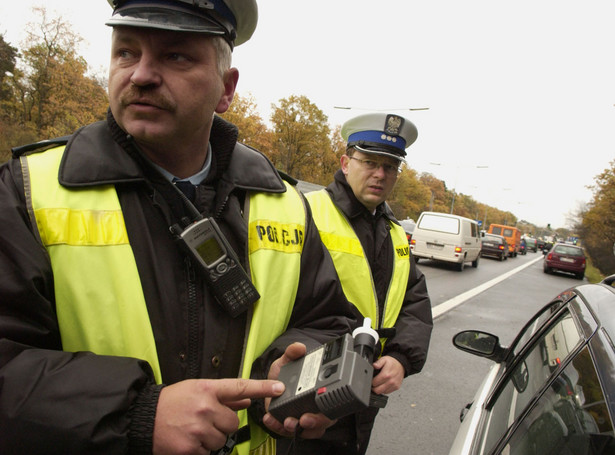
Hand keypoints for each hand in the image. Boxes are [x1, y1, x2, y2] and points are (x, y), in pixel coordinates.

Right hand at [153, 378, 283, 454]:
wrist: (142, 417)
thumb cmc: (171, 402)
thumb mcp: (197, 390)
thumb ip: (224, 396)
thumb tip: (247, 398)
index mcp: (207, 389)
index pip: (240, 386)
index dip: (262, 387)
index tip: (279, 387)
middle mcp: (205, 407)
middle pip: (233, 422)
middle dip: (223, 424)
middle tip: (205, 420)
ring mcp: (198, 429)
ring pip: (222, 439)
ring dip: (212, 438)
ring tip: (194, 430)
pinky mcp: (191, 449)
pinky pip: (209, 452)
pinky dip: (201, 449)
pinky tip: (189, 440)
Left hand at [262, 342, 335, 438]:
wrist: (272, 380)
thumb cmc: (285, 371)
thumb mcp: (287, 360)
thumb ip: (292, 353)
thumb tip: (299, 347)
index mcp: (320, 391)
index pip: (331, 404)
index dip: (326, 409)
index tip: (317, 408)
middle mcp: (316, 406)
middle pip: (324, 421)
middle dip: (314, 423)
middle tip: (303, 420)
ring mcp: (304, 416)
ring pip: (308, 431)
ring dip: (296, 429)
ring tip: (285, 423)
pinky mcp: (291, 423)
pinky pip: (289, 432)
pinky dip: (279, 428)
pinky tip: (270, 420)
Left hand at [371, 355, 403, 394]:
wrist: (401, 364)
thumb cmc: (392, 363)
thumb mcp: (384, 359)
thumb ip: (378, 363)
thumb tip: (374, 365)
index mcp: (386, 374)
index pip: (375, 383)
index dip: (371, 381)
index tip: (372, 379)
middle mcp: (391, 381)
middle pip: (378, 390)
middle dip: (374, 387)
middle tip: (374, 383)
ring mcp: (394, 385)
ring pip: (382, 392)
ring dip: (379, 389)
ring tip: (379, 383)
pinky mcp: (396, 387)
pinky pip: (387, 392)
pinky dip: (384, 390)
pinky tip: (384, 384)